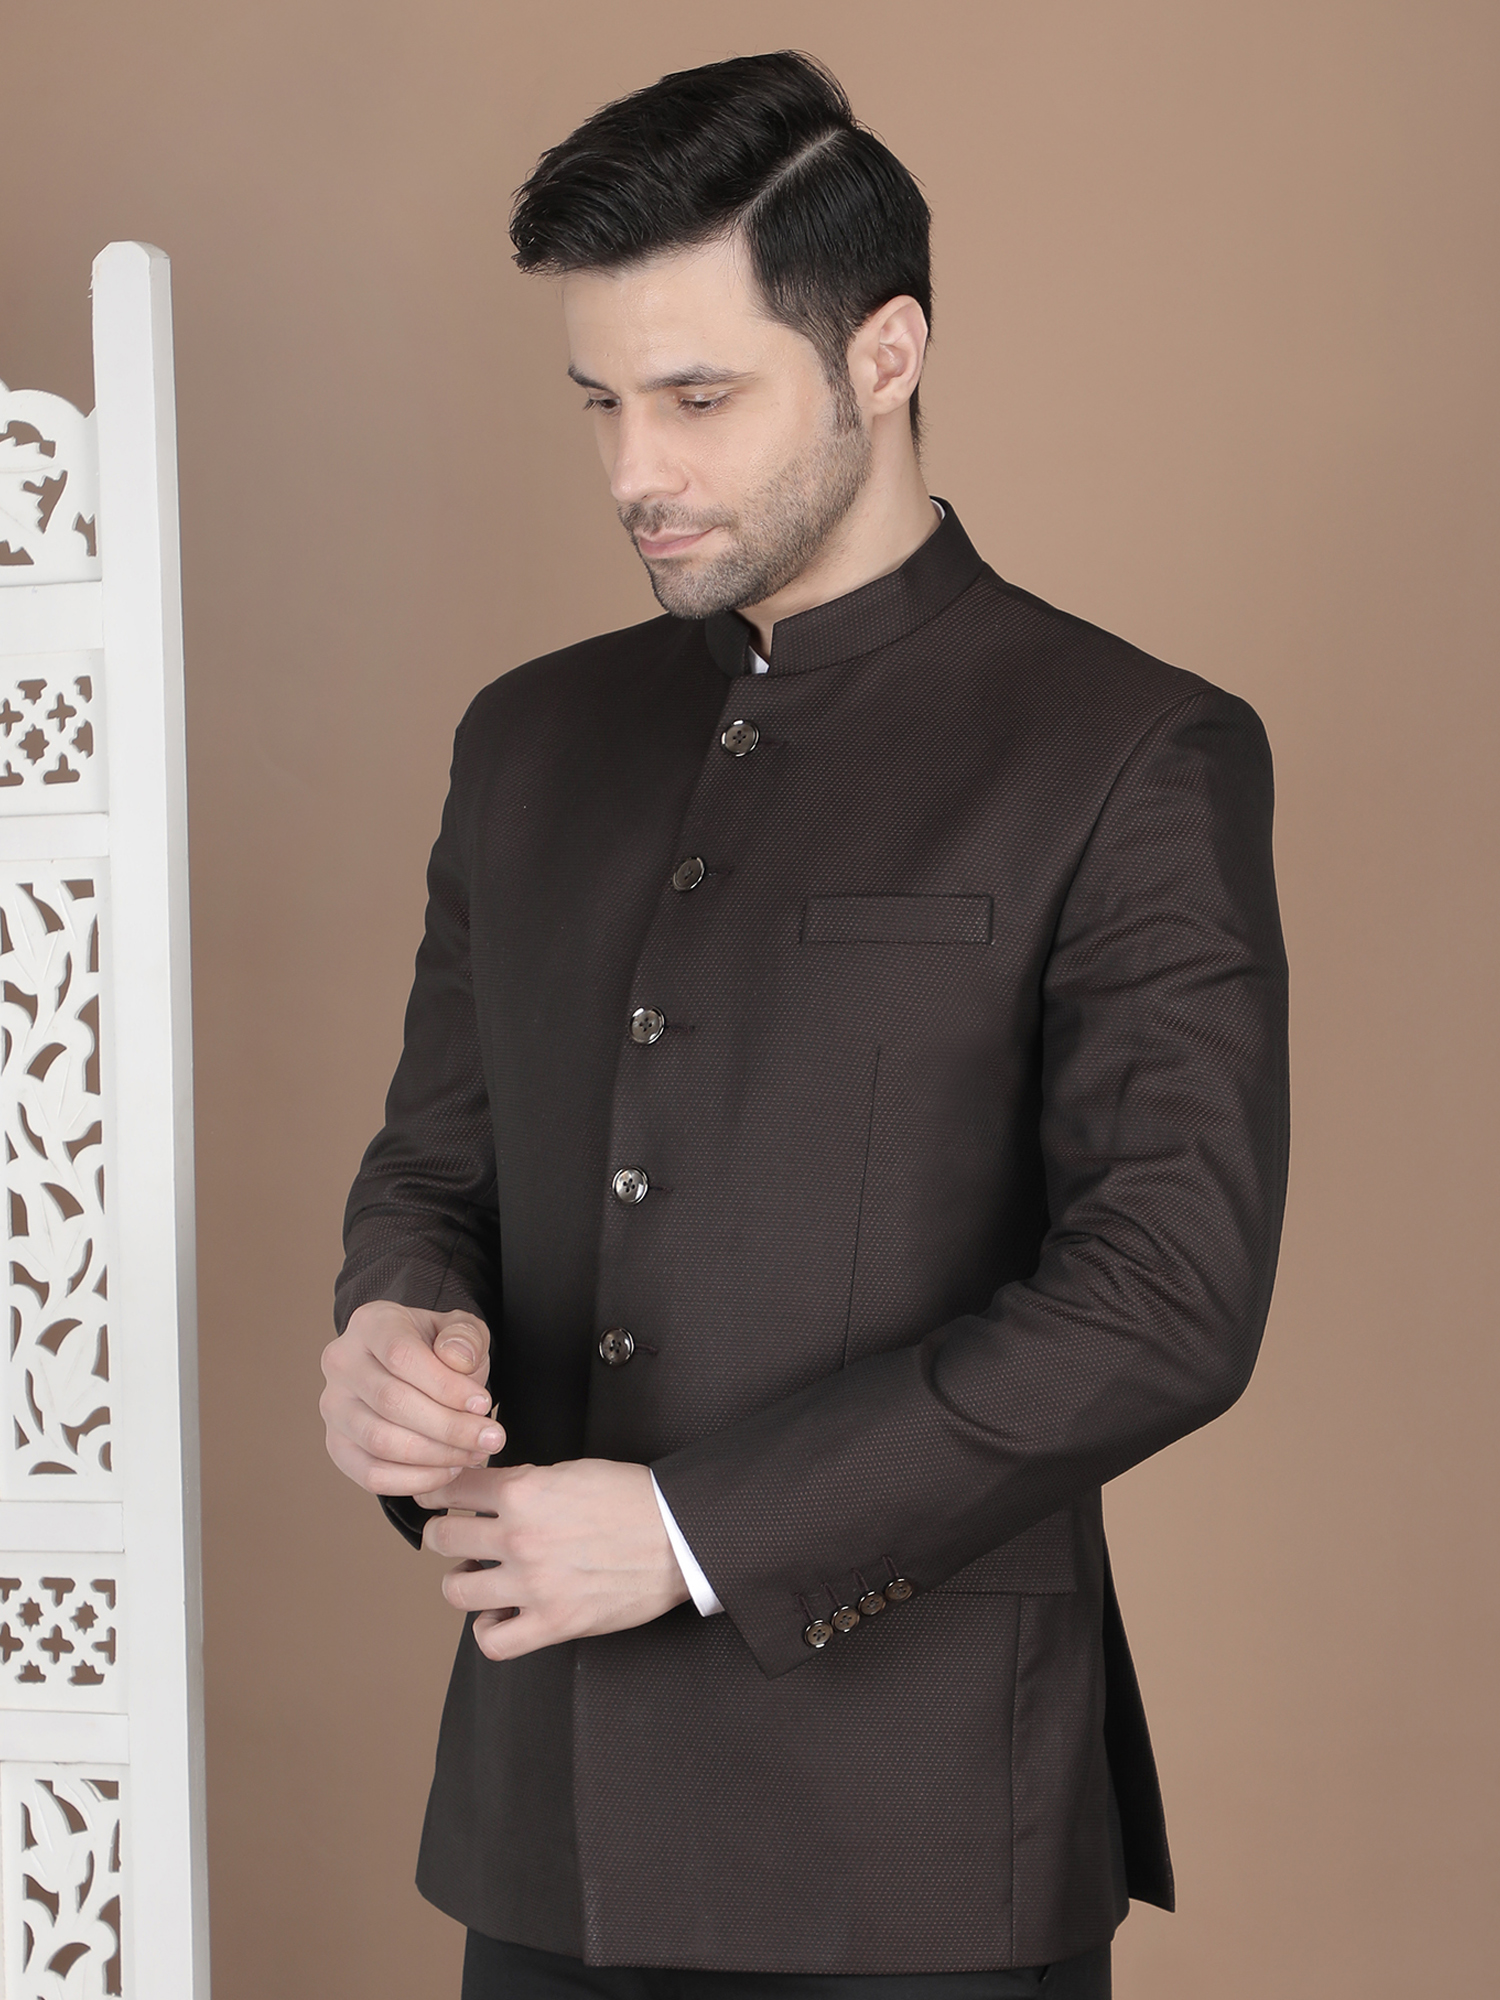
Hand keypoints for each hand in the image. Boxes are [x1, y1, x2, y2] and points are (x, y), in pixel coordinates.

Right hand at [320, 1301, 503, 1495]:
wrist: (412, 1367)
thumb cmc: (439, 1348)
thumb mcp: (461, 1329)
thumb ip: (465, 1337)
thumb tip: (457, 1359)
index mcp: (370, 1324)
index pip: (401, 1356)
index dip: (446, 1386)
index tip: (484, 1404)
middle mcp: (342, 1363)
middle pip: (392, 1402)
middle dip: (450, 1427)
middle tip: (490, 1438)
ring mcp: (334, 1407)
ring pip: (381, 1442)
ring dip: (436, 1455)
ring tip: (473, 1453)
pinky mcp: (337, 1445)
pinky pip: (371, 1474)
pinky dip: (415, 1480)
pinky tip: (449, 1470)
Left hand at [415, 1460, 691, 1658]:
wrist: (679, 1535)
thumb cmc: (633, 1499)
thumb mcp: (572, 1471)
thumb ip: (526, 1483)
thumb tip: (491, 1494)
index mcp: (524, 1493)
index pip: (454, 1489)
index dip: (439, 1493)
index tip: (434, 1499)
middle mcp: (520, 1538)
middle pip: (442, 1539)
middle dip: (443, 1535)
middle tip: (452, 1537)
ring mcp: (533, 1585)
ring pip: (456, 1591)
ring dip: (461, 1582)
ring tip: (478, 1577)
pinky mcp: (553, 1623)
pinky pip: (493, 1641)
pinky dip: (489, 1629)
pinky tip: (501, 1614)